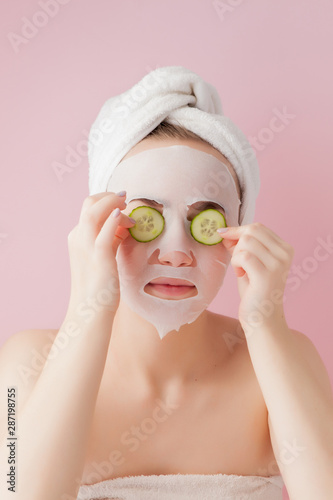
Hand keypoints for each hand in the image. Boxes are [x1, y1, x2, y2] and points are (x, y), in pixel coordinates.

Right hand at [66, 192, 134, 313]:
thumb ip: (111, 239)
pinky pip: (105, 233)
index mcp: (77, 238)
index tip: (121, 204)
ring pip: (93, 212)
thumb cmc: (99, 285)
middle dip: (108, 196)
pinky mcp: (99, 258)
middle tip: (125, 199)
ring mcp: (86, 247)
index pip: (89, 208)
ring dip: (111, 203)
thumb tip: (123, 225)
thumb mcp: (103, 256)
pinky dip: (113, 221)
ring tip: (126, 206)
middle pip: (89, 204)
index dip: (106, 202)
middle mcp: (78, 238)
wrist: (90, 310)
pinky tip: (123, 217)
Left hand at [218, 222, 293, 329]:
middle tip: (235, 260)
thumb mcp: (250, 263)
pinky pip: (243, 256)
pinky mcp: (266, 275)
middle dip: (236, 243)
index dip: (238, 231)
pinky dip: (236, 264)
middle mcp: (284, 254)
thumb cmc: (254, 292)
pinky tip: (240, 275)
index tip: (225, 236)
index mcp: (285, 249)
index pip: (258, 227)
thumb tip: (226, 231)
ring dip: (236, 255)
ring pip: (246, 242)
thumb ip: (242, 246)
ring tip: (240, 270)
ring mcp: (277, 264)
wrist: (262, 319)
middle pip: (252, 231)